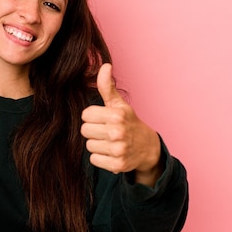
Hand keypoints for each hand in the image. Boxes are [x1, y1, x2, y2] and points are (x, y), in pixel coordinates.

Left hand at [81, 64, 161, 185]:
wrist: (147, 147)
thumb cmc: (128, 122)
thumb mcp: (119, 104)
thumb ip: (107, 86)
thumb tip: (104, 66)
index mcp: (117, 115)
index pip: (85, 115)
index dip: (93, 116)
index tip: (104, 118)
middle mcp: (118, 132)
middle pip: (84, 131)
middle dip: (93, 130)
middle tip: (106, 131)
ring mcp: (118, 149)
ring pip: (89, 145)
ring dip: (97, 144)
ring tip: (110, 141)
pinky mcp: (117, 165)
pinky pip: (94, 159)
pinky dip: (101, 157)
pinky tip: (111, 152)